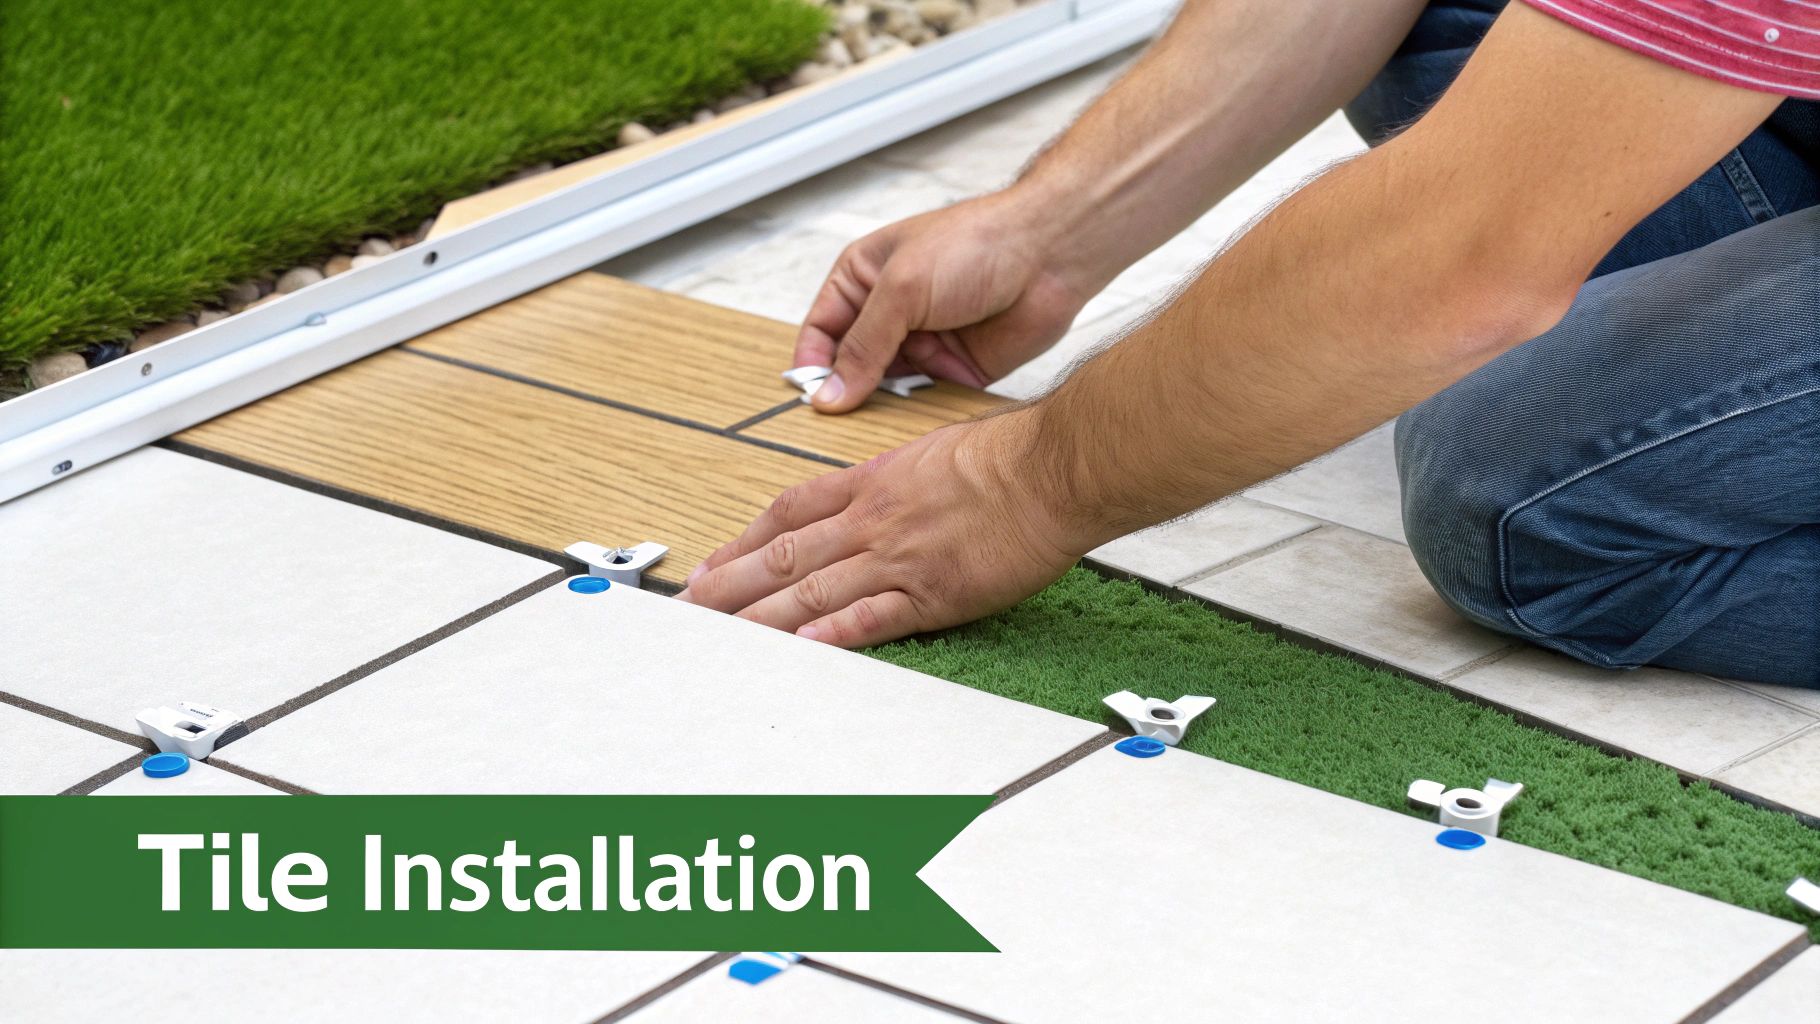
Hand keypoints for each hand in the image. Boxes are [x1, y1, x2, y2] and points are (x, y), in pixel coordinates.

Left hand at [676, 410, 1090, 646]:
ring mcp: (900, 558)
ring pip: (814, 590)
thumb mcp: (932, 453)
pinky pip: (874, 617)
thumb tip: (873, 492)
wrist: (1055, 467)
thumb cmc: (1009, 456)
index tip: (713, 565)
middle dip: (729, 586)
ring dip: (761, 617)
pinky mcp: (934, 593)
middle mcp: (873, 520)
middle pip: (784, 555)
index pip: (788, 512)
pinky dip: (834, 634)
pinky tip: (800, 649)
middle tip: (688, 611)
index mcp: (872, 483)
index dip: (743, 542)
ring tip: (719, 639)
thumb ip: (895, 479)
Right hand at [795, 191, 1098, 412]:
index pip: (821, 330)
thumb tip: (829, 394)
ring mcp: (923, 341)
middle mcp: (890, 312)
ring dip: (879, 408)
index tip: (809, 399)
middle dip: (843, 393)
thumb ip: (864, 344)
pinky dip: (916, 416)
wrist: (1050, 253)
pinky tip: (908, 430)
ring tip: (869, 431)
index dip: (812, 365)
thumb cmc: (976, 244)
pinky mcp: (955, 368)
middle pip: (850, 365)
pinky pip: (925, 400)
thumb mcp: (903, 288)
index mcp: (864, 278)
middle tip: (835, 427)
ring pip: (885, 388)